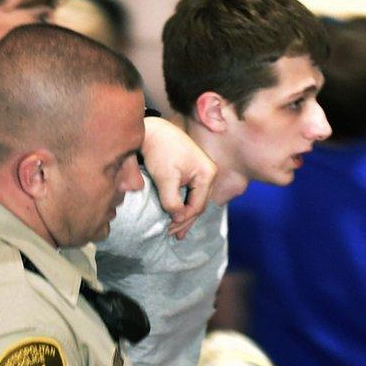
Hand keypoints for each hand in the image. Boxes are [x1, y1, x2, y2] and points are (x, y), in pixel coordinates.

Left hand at [141, 117, 216, 239]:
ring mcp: (205, 172)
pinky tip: (179, 215)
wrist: (155, 131)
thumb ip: (172, 201)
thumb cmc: (160, 151)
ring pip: (196, 200)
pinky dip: (185, 205)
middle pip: (199, 204)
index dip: (183, 219)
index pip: (197, 205)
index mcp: (208, 174)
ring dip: (186, 215)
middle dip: (185, 220)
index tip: (168, 228)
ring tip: (177, 231)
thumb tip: (177, 218)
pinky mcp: (195, 172)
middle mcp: (210, 173)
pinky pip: (193, 193)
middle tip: (172, 235)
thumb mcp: (165, 178)